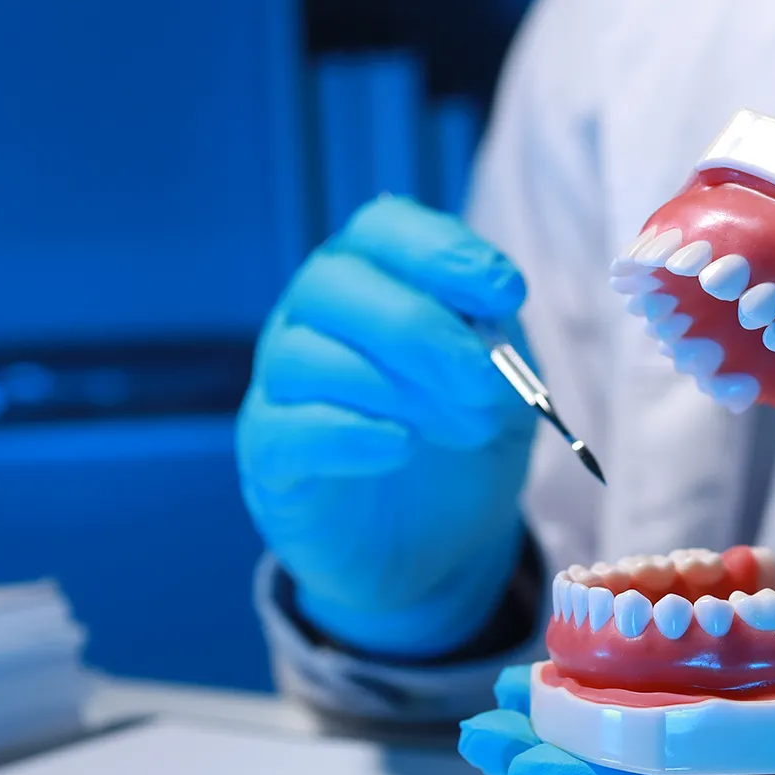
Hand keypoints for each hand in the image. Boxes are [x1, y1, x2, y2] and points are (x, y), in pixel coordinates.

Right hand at [238, 195, 536, 657]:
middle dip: (419, 327)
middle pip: (333, 283)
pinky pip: (287, 428)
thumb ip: (497, 341)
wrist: (432, 545)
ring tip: (462, 427)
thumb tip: (492, 311)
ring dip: (396, 389)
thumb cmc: (458, 442)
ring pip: (306, 354)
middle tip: (482, 380)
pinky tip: (401, 448)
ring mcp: (281, 384)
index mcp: (372, 279)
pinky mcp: (268, 454)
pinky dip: (349, 433)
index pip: (383, 229)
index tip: (505, 291)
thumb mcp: (500, 384)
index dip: (441, 250)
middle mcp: (312, 317)